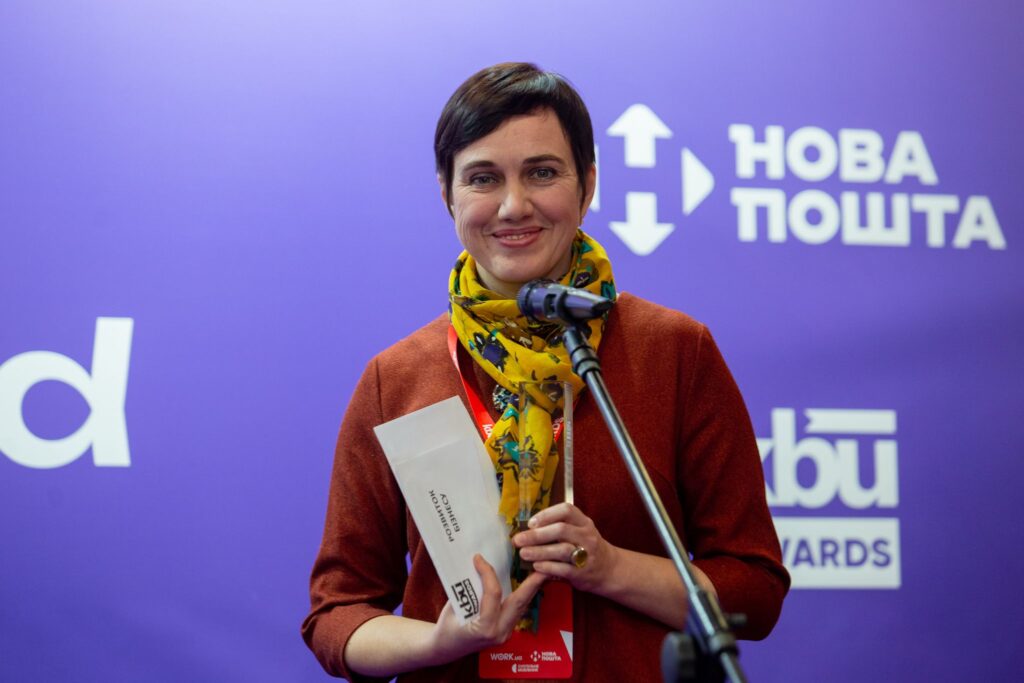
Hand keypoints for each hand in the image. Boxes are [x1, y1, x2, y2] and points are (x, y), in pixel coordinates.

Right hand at [429, 554, 546, 663]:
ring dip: (530, 588)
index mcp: (484, 628)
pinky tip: (526, 584)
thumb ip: (467, 589)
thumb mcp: (453, 607)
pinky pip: (516, 611)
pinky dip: (522, 596)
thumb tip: (476, 565)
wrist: (446, 650)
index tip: (480, 558)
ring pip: (521, 607)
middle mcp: (499, 632)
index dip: (488, 573)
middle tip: (541, 565)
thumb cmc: (446, 629)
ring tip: (539, 571)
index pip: (493, 594)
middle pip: (519, 602)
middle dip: (532, 583)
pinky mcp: (506, 632)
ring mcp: (504, 634)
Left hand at [512, 502, 618, 594]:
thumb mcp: (579, 531)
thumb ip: (560, 527)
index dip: (546, 514)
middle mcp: (587, 535)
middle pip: (561, 530)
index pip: (566, 510)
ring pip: (562, 550)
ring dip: (539, 551)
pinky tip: (536, 566)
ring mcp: (587, 554)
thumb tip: (528, 528)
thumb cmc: (586, 547)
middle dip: (537, 535)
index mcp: (584, 522)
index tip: (530, 523)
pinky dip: (547, 567)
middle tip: (519, 539)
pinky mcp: (583, 572)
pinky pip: (563, 569)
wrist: (609, 569)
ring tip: (523, 553)